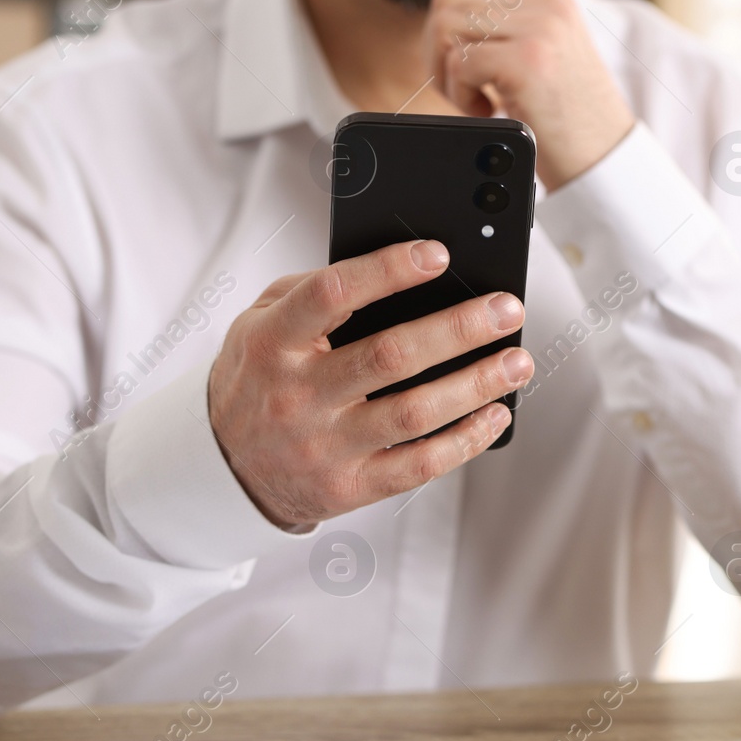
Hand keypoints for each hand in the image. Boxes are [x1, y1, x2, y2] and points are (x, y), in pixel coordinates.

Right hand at [208, 240, 533, 529]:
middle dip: (458, 328)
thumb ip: (311, 290)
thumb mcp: (260, 323)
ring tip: (517, 361)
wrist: (224, 468)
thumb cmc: (258, 378)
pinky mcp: (349, 487)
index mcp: (273, 343)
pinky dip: (466, 440)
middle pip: (390, 355)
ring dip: (476, 384)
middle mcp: (298, 396)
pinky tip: (495, 414)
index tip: (438, 254)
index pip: (332, 295)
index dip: (387, 270)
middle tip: (506, 309)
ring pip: (414, 413)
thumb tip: (393, 268)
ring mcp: (324, 446)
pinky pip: (419, 465)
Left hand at [425, 0, 636, 190]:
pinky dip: (460, 94)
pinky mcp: (528, 62)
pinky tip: (488, 110)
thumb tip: (444, 16)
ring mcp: (539, 30)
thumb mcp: (548, 54)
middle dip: (436, 46)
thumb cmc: (571, 117)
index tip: (460, 46)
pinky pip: (460, 63)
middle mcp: (546, 4)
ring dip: (445, 71)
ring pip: (446, 25)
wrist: (606, 156)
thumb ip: (510, 25)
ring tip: (474, 98)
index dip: (449, 3)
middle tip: (459, 83)